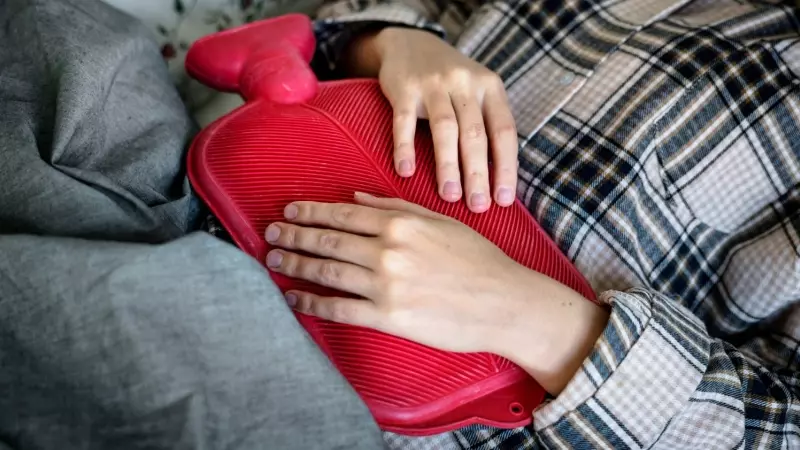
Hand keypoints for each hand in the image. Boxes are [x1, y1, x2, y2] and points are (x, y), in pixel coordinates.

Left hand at [264, 193, 608, 394]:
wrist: (505, 303)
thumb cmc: (479, 261)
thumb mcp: (441, 221)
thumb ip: (397, 208)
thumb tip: (357, 200)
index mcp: (401, 223)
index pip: (343, 215)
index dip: (311, 213)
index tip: (291, 212)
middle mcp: (388, 251)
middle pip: (328, 241)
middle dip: (294, 236)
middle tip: (271, 234)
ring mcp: (386, 285)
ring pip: (327, 272)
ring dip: (295, 265)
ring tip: (274, 262)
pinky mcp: (388, 317)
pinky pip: (339, 309)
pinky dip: (312, 303)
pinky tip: (295, 299)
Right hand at [343, 28, 518, 212]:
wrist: (410, 43)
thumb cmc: (450, 81)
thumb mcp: (477, 92)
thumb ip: (488, 125)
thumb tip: (499, 180)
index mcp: (490, 88)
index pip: (504, 131)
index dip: (506, 167)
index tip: (504, 200)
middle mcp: (465, 84)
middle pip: (475, 134)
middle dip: (478, 174)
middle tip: (478, 207)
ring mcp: (433, 84)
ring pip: (445, 129)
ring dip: (447, 165)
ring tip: (450, 196)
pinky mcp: (404, 88)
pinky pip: (404, 122)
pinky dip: (405, 148)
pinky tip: (406, 173)